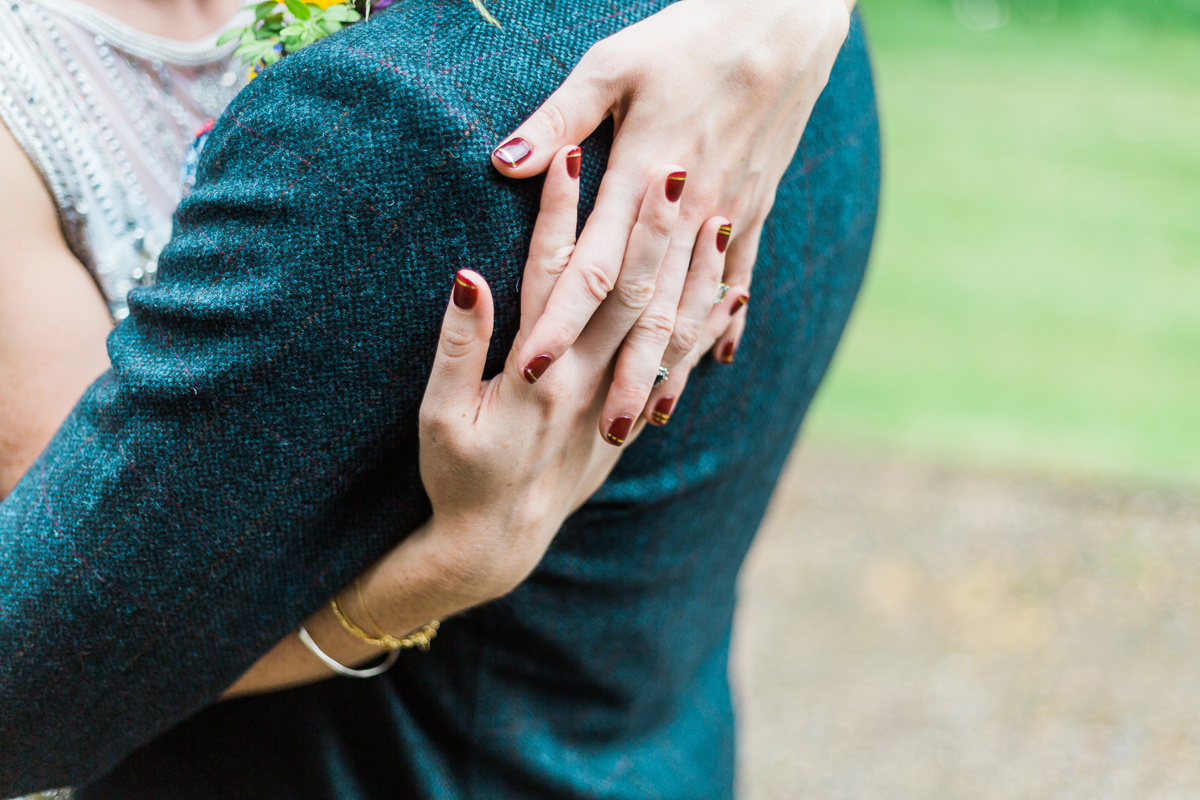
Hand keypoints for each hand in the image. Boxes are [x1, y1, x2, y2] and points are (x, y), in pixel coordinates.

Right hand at [416, 150, 686, 604]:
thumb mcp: (439, 418)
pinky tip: (730, 292)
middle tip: (673, 168)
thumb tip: (469, 276)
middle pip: (626, 291)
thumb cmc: (458, 479)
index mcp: (538, 373)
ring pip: (665, 325)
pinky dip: (707, 325)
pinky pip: (678, 365)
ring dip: (691, 269)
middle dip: (649, 227)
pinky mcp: (629, 420)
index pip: (553, 275)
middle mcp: (588, 382)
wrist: (498, 545)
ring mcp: (616, 401)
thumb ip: (459, 348)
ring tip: (717, 215)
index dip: (560, 212)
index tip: (571, 154)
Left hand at [491, 0, 852, 428]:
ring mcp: (727, 216)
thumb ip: (559, 120)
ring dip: (674, 364)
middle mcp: (687, 213)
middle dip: (623, 374)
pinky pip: (739, 278)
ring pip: (695, 308)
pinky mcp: (756, 208)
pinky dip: (726, 321)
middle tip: (600, 434)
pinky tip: (722, 359)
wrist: (785, 22)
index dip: (560, 323)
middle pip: (649, 310)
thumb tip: (506, 165)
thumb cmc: (686, 37)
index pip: (592, 269)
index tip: (529, 371)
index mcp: (642, 179)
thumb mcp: (612, 65)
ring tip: (652, 416)